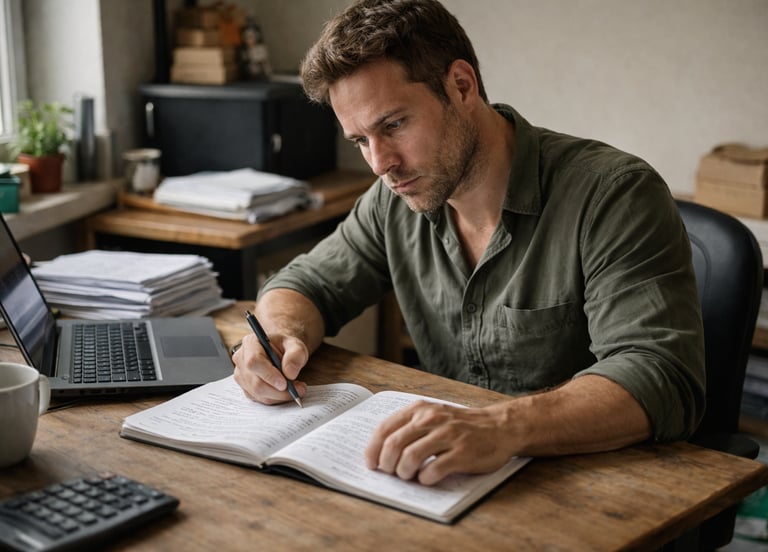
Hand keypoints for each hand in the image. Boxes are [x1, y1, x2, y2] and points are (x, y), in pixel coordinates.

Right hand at [232, 332, 307, 404]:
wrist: (280, 350)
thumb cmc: (286, 346)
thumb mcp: (296, 345)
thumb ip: (295, 355)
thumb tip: (290, 374)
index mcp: (250, 343)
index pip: (254, 362)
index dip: (269, 375)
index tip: (285, 384)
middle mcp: (241, 360)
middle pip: (256, 382)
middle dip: (279, 391)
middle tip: (299, 390)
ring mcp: (241, 375)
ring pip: (258, 394)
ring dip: (280, 396)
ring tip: (296, 389)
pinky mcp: (246, 388)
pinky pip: (260, 399)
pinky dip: (276, 398)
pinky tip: (286, 392)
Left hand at [364, 400, 513, 485]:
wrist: (499, 427)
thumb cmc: (462, 425)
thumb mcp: (434, 415)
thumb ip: (411, 427)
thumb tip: (382, 451)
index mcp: (420, 409)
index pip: (386, 428)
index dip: (373, 449)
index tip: (371, 463)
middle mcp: (432, 419)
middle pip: (394, 444)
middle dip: (386, 464)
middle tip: (390, 473)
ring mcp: (448, 436)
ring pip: (410, 458)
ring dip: (404, 473)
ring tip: (409, 476)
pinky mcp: (462, 454)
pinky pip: (433, 470)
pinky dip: (425, 479)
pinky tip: (428, 479)